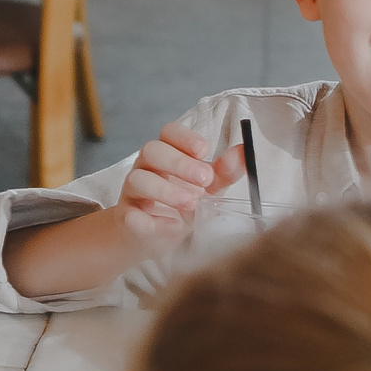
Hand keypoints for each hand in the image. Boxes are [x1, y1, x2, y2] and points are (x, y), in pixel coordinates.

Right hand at [112, 121, 242, 243]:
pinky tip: (175, 227)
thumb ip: (224, 171)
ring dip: (166, 190)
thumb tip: (245, 152)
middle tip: (205, 180)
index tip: (204, 151)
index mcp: (167, 154)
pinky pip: (132, 215)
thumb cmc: (182, 205)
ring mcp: (132, 192)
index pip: (168, 132)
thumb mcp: (207, 188)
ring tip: (192, 203)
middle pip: (151, 150)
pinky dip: (154, 222)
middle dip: (179, 163)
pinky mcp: (126, 218)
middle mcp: (146, 167)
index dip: (184, 137)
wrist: (157, 238)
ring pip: (136, 179)